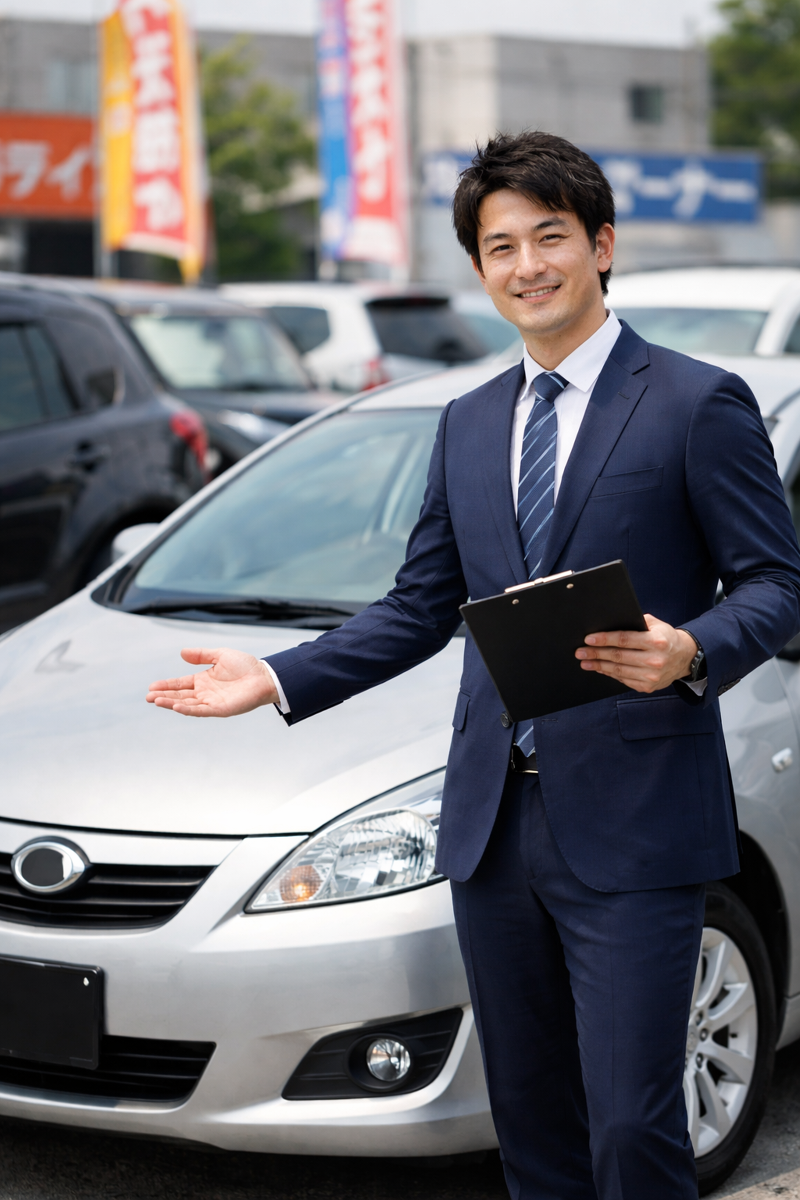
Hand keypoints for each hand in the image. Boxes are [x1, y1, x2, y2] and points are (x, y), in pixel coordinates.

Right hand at [146, 648, 277, 716]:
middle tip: (148, 697)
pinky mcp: (220, 709)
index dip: (166, 685)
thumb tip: (182, 652)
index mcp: (204, 680)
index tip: (151, 686)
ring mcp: (212, 702)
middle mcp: (205, 693)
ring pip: (187, 704)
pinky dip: (188, 709)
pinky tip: (176, 706)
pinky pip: (201, 710)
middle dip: (164, 696)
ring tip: (156, 701)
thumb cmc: (246, 666)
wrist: (265, 676)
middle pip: (180, 695)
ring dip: (171, 703)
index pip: (180, 684)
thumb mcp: (220, 655)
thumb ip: (202, 655)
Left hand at [574, 615, 696, 693]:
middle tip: (580, 652)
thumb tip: (611, 622)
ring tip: (585, 662)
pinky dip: (609, 674)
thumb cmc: (666, 638)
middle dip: (596, 654)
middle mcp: (654, 660)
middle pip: (618, 657)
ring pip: (618, 671)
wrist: (684, 658)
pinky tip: (600, 669)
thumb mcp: (656, 624)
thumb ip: (636, 622)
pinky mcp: (647, 686)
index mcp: (656, 641)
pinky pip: (623, 680)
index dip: (604, 639)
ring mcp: (650, 676)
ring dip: (598, 666)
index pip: (624, 639)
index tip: (589, 639)